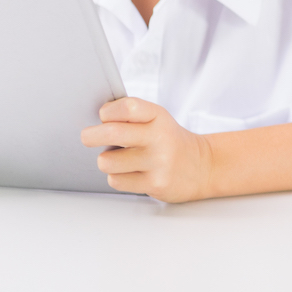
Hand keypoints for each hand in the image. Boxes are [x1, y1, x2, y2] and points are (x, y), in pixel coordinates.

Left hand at [81, 97, 214, 201]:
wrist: (202, 167)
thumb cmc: (169, 141)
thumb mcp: (157, 120)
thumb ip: (129, 117)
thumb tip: (95, 122)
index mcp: (158, 116)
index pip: (127, 107)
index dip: (107, 112)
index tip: (104, 116)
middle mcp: (160, 137)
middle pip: (112, 133)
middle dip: (91, 135)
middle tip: (88, 136)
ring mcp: (158, 162)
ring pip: (107, 161)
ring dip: (108, 161)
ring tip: (120, 159)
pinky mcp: (154, 184)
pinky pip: (116, 180)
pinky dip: (118, 177)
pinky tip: (132, 173)